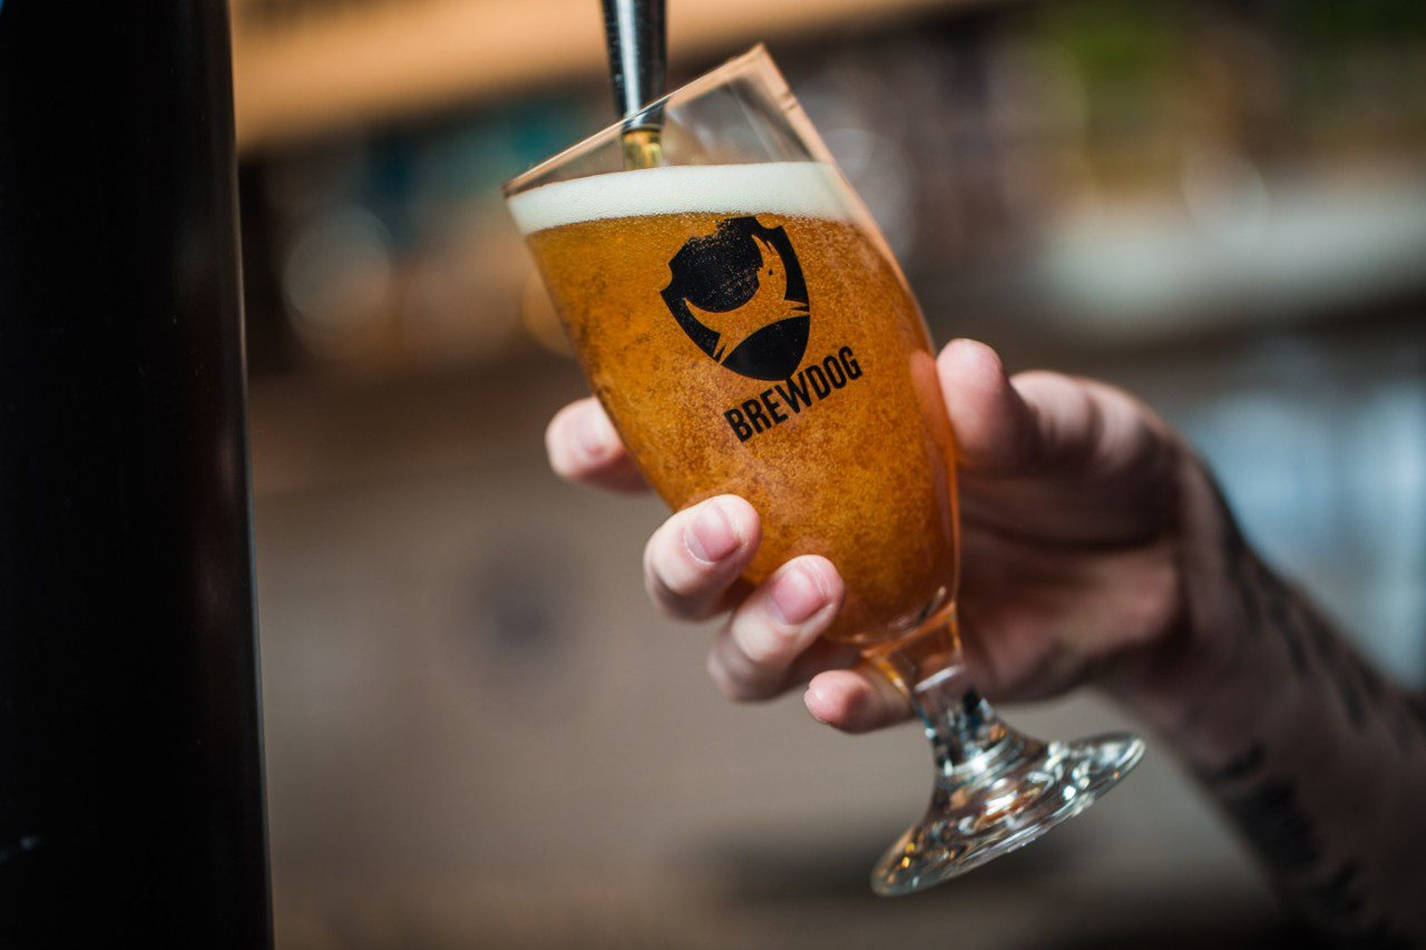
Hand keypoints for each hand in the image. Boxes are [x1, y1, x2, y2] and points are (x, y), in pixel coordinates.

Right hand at [546, 339, 1198, 732]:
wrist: (1165, 559)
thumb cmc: (1086, 462)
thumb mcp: (1060, 420)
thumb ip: (1007, 409)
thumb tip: (962, 374)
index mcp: (812, 452)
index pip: (677, 450)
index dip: (611, 448)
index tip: (587, 438)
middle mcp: (808, 538)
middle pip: (685, 570)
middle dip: (676, 556)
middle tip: (728, 524)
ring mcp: (853, 616)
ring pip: (741, 653)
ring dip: (754, 633)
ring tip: (818, 589)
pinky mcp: (911, 675)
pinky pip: (850, 701)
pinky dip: (838, 702)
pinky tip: (843, 693)